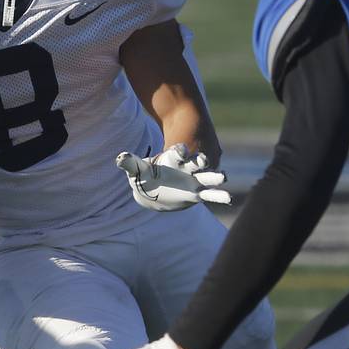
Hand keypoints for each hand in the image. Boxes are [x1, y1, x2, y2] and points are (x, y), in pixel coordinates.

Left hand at [116, 143, 230, 211]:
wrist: (153, 191)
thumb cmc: (145, 176)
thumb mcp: (137, 170)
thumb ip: (131, 163)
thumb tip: (120, 157)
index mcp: (172, 159)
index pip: (178, 152)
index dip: (179, 150)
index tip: (181, 149)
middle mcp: (185, 168)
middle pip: (195, 162)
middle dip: (200, 160)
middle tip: (203, 159)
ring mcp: (192, 181)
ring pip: (206, 177)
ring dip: (214, 177)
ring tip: (224, 177)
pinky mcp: (195, 194)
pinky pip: (209, 195)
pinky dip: (218, 196)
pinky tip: (229, 199)